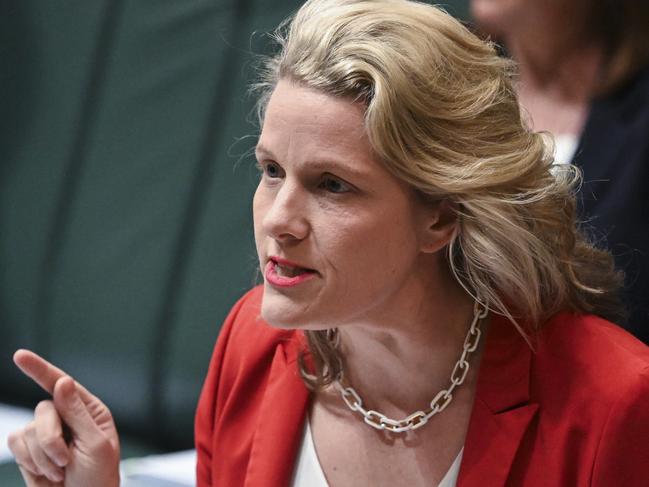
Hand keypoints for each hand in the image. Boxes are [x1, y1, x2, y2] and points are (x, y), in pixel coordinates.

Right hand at [7, 350, 120, 486]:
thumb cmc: (98, 478)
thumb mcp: (96, 445)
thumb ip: (78, 413)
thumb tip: (62, 381)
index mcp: (89, 411)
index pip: (63, 385)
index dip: (39, 369)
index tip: (19, 356)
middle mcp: (67, 417)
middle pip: (42, 410)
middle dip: (50, 439)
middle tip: (66, 462)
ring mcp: (46, 433)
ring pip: (27, 429)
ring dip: (43, 456)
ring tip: (61, 472)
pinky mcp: (29, 450)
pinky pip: (16, 444)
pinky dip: (30, 462)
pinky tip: (47, 474)